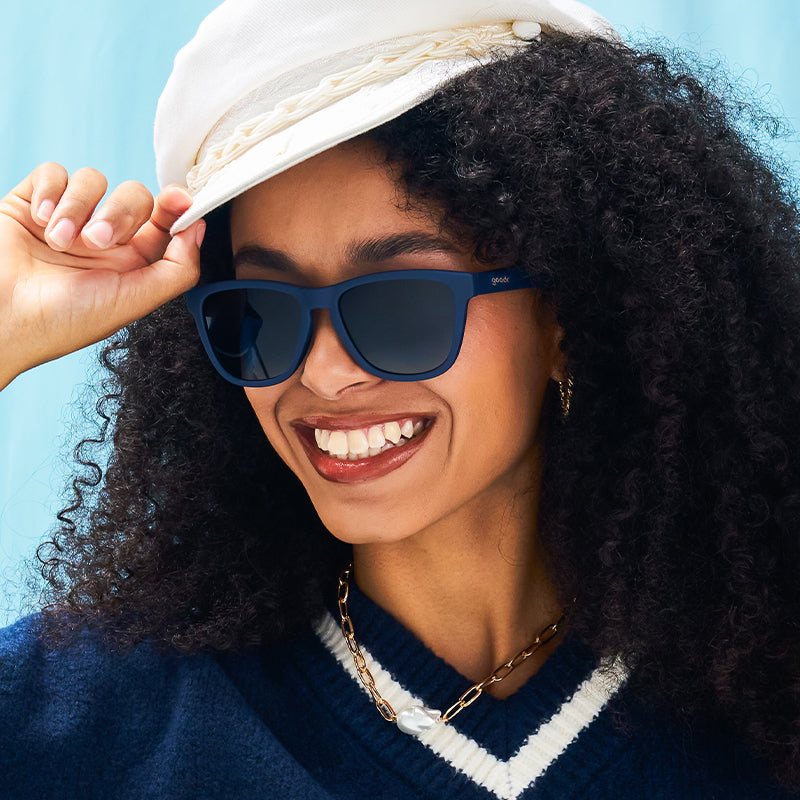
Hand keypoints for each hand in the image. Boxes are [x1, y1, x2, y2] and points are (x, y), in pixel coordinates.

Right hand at [0, 163, 204, 388]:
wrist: (2, 318)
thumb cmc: (65, 320)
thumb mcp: (135, 301)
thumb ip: (176, 270)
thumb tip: (198, 229)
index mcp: (132, 263)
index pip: (163, 222)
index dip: (175, 206)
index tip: (179, 198)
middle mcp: (103, 239)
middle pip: (134, 197)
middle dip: (120, 213)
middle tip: (96, 241)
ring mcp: (68, 219)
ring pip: (94, 180)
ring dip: (77, 208)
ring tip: (58, 240)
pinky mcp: (31, 203)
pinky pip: (54, 172)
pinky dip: (51, 191)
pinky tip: (40, 219)